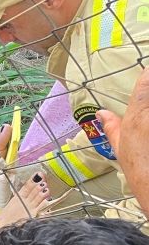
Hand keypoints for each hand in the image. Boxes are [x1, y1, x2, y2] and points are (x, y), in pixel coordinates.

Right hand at [98, 66, 148, 211]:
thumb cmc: (141, 170)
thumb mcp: (121, 148)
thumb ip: (112, 127)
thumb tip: (101, 114)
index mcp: (137, 116)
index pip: (146, 81)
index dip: (148, 74)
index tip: (148, 74)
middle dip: (148, 93)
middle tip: (143, 111)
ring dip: (148, 112)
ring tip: (144, 127)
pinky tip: (147, 133)